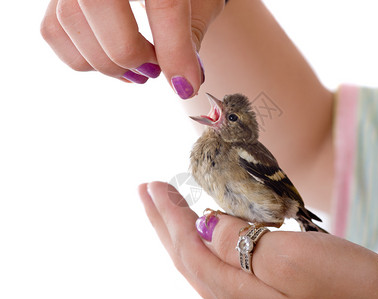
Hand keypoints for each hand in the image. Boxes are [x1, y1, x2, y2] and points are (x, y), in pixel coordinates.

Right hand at [40, 0, 223, 97]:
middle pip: (101, 8)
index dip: (175, 52)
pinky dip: (82, 56)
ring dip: (106, 61)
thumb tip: (182, 83)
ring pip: (69, 22)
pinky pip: (54, 30)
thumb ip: (189, 37)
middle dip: (130, 54)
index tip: (186, 85)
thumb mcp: (197, 2)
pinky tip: (111, 59)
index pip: (164, 5)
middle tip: (154, 69)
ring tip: (136, 66)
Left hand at [139, 182, 377, 298]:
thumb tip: (203, 223)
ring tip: (168, 209)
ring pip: (201, 262)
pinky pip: (221, 266)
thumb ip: (239, 243)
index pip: (187, 245)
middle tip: (147, 191)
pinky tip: (209, 234)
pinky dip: (206, 244)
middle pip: (185, 256)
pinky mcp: (267, 295)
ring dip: (180, 231)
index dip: (167, 214)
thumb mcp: (292, 260)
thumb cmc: (348, 290)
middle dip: (163, 221)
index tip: (150, 185)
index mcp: (234, 290)